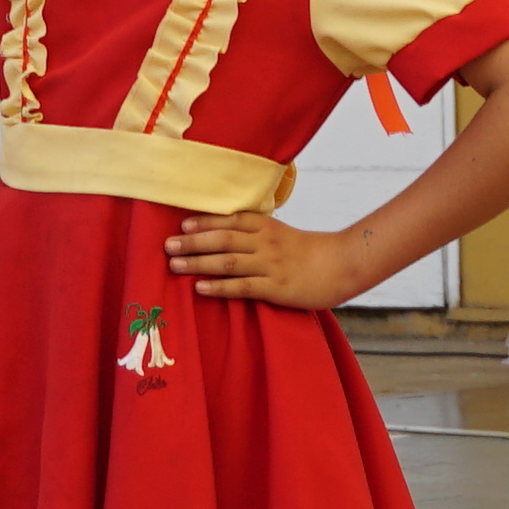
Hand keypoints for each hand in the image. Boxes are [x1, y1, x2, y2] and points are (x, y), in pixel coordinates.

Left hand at [163, 211, 363, 310]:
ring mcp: (269, 265)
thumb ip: (254, 232)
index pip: (230, 220)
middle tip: (168, 244)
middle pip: (223, 239)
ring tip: (175, 264)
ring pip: (228, 261)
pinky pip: (242, 287)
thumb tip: (222, 234)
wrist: (340, 265)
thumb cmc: (307, 251)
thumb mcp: (280, 234)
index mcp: (266, 226)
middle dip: (193, 241)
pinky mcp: (275, 287)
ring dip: (198, 262)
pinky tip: (200, 288)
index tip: (183, 224)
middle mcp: (265, 242)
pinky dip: (219, 287)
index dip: (205, 222)